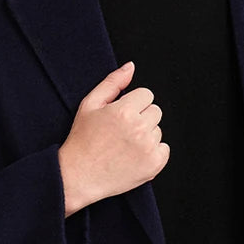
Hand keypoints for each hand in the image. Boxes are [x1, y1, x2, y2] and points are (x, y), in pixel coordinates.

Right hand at [58, 62, 169, 211]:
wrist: (79, 176)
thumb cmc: (82, 140)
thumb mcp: (90, 105)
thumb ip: (112, 83)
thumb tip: (131, 67)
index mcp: (124, 111)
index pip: (146, 95)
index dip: (133, 103)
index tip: (121, 114)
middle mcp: (139, 129)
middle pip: (155, 111)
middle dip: (141, 117)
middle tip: (122, 131)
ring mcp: (148, 148)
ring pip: (158, 130)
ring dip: (146, 135)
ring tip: (124, 145)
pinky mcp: (154, 165)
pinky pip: (164, 149)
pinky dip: (152, 153)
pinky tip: (133, 156)